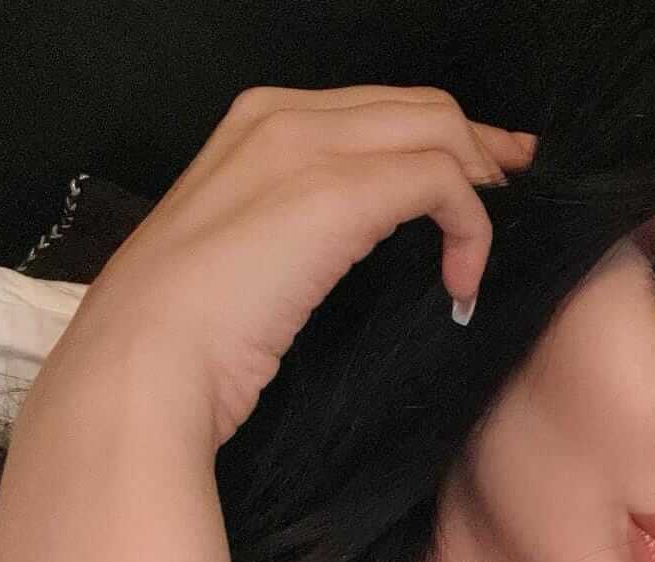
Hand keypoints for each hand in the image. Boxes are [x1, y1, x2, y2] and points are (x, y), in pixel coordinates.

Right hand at [35, 85, 536, 454]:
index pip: (375, 111)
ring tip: (483, 251)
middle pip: (419, 107)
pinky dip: (470, 232)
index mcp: (256, 126)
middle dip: (479, 147)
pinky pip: (443, 186)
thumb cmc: (185, 336)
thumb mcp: (244, 259)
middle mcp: (284, 117)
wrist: (143, 361)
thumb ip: (291, 230)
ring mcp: (309, 148)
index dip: (440, 138)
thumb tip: (341, 248)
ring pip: (438, 132)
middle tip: (511, 193)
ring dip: (480, 190)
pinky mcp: (339, 195)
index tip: (480, 177)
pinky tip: (461, 286)